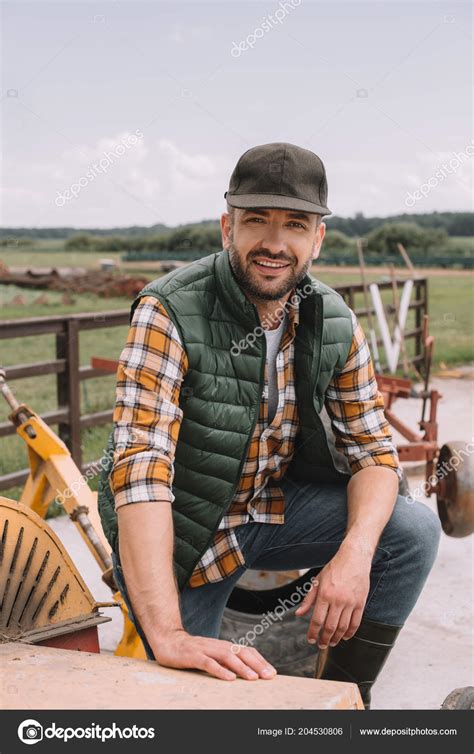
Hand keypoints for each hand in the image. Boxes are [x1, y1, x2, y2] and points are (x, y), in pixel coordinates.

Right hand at [151, 629, 277, 681]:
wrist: (167, 641)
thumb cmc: (191, 651)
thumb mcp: (211, 655)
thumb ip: (225, 661)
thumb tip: (244, 672)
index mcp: (224, 646)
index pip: (246, 651)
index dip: (260, 661)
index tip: (271, 673)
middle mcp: (217, 645)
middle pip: (241, 653)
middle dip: (257, 664)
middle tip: (269, 676)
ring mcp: (205, 650)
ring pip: (227, 657)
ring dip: (242, 667)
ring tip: (253, 678)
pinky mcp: (193, 656)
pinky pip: (208, 663)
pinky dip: (220, 670)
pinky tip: (229, 678)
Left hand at [295, 546, 370, 648]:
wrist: (354, 558)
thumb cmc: (334, 569)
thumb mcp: (317, 581)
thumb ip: (308, 599)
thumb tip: (298, 614)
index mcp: (324, 594)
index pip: (317, 619)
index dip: (313, 632)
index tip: (311, 640)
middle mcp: (337, 600)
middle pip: (330, 626)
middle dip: (324, 639)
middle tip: (321, 645)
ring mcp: (350, 602)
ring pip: (343, 627)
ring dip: (337, 638)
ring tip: (332, 642)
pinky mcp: (360, 603)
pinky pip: (356, 622)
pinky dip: (350, 632)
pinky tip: (345, 636)